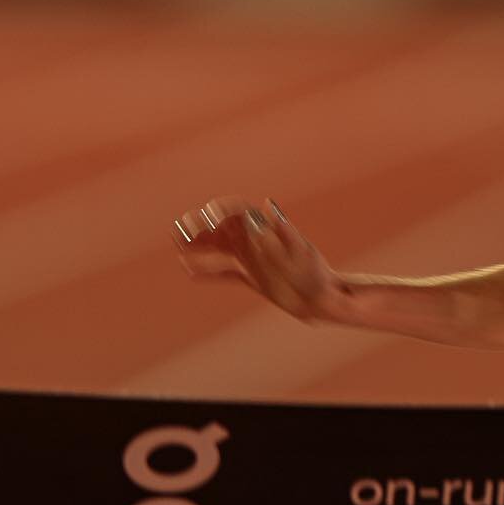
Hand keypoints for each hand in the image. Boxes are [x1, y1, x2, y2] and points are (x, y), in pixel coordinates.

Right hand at [172, 197, 346, 321]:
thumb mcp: (301, 251)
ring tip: (178, 247)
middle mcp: (257, 243)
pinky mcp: (254, 278)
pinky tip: (190, 273)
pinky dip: (209, 272)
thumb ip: (282, 229)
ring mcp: (254, 260)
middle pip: (224, 229)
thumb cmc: (317, 275)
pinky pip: (226, 273)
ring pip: (220, 250)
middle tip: (181, 229)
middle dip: (202, 227)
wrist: (325, 300)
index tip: (206, 216)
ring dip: (199, 247)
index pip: (239, 212)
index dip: (221, 211)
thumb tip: (266, 204)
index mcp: (268, 231)